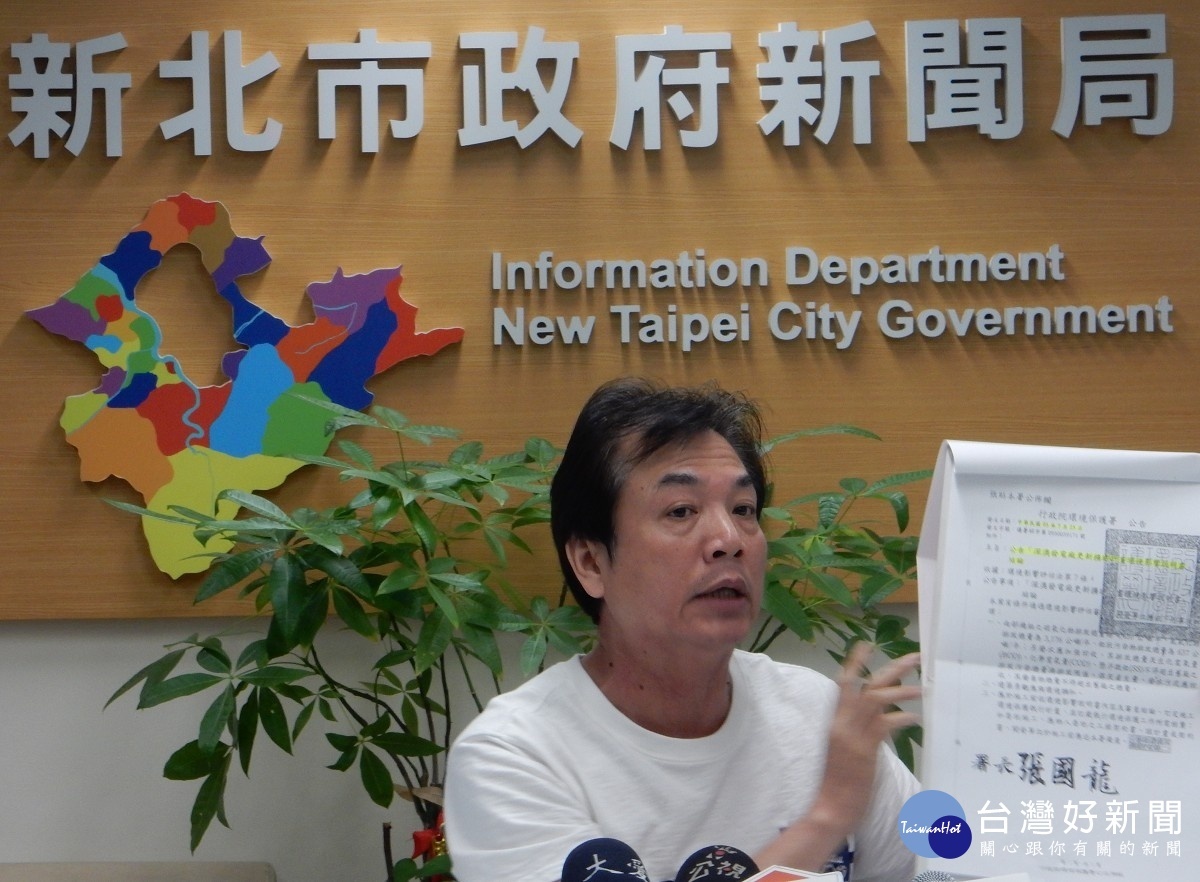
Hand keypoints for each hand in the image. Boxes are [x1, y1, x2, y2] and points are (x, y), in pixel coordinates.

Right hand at [754, 642, 920, 871]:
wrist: (830, 807)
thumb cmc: (837, 782)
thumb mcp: (844, 750)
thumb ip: (860, 731)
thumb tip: (882, 719)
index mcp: (834, 721)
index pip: (843, 684)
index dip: (855, 663)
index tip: (866, 644)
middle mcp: (842, 723)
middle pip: (866, 686)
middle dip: (891, 669)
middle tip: (914, 657)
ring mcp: (852, 735)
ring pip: (877, 700)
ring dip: (902, 690)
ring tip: (923, 686)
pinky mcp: (864, 749)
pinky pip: (885, 725)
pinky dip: (902, 718)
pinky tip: (916, 718)